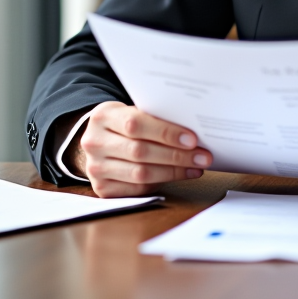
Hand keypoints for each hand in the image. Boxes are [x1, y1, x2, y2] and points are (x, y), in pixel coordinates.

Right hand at [65, 101, 212, 197]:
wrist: (97, 140)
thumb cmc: (123, 122)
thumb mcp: (131, 110)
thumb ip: (153, 116)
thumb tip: (192, 129)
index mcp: (103, 116)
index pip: (136, 124)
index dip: (166, 132)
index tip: (192, 139)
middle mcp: (95, 142)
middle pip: (140, 151)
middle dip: (176, 155)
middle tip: (203, 156)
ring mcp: (95, 168)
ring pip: (140, 173)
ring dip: (174, 171)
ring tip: (196, 167)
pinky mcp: (102, 188)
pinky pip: (137, 188)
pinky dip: (163, 182)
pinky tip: (180, 175)